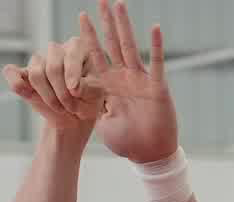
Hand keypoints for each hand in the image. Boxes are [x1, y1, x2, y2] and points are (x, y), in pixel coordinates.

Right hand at [1, 13, 106, 130]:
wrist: (74, 117)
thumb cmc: (89, 101)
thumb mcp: (96, 96)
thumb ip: (88, 88)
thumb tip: (73, 86)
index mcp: (77, 47)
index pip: (71, 55)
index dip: (72, 74)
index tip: (75, 91)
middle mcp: (56, 49)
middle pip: (53, 66)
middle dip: (62, 92)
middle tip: (71, 107)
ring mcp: (38, 60)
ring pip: (36, 74)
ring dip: (48, 96)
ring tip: (60, 107)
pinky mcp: (23, 73)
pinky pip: (11, 73)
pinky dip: (16, 83)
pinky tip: (27, 94)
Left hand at [83, 0, 178, 163]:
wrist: (150, 154)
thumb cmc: (128, 142)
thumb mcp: (102, 123)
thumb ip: (91, 106)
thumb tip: (77, 94)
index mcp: (110, 86)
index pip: (97, 57)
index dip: (89, 37)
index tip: (81, 17)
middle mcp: (125, 78)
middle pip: (113, 44)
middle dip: (106, 23)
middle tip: (100, 1)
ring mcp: (141, 80)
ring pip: (131, 47)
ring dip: (125, 26)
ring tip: (119, 5)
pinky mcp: (157, 87)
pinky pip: (156, 63)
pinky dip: (155, 46)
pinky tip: (154, 28)